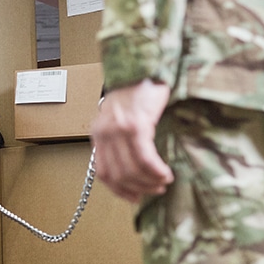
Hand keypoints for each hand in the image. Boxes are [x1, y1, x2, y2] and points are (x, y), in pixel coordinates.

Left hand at [90, 80, 173, 203]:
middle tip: (156, 190)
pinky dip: (155, 170)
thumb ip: (121, 140)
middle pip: (118, 174)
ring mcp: (118, 130)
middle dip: (139, 188)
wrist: (143, 66)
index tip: (134, 197)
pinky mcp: (136, 125)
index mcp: (98, 134)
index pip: (103, 172)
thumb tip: (134, 168)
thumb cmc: (136, 92)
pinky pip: (144, 158)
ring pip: (131, 169)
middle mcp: (104, 133)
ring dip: (149, 182)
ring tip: (163, 181)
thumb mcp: (120, 118)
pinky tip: (165, 173)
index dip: (119, 190)